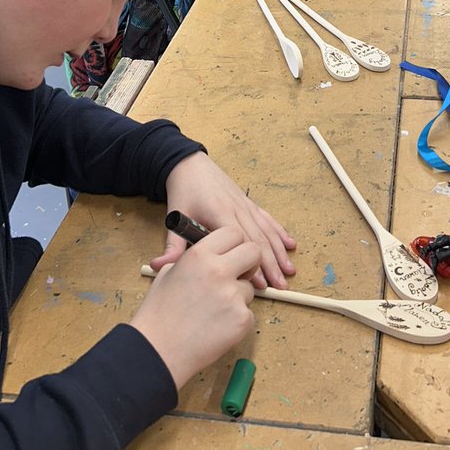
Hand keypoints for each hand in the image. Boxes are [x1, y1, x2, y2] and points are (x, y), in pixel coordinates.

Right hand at [133, 226, 258, 388]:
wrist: (157, 350)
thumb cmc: (159, 313)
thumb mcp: (168, 273)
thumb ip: (192, 258)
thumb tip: (207, 253)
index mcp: (200, 254)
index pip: (234, 232)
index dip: (234, 243)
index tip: (230, 253)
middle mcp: (219, 270)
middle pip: (254, 251)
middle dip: (249, 263)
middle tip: (237, 275)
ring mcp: (233, 296)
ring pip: (251, 287)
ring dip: (239, 296)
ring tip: (214, 311)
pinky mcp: (242, 320)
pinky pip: (249, 313)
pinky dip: (237, 320)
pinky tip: (216, 328)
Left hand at [151, 151, 296, 288]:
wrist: (189, 164)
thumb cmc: (182, 191)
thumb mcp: (174, 217)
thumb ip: (172, 245)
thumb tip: (159, 266)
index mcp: (220, 213)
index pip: (242, 242)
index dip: (253, 263)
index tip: (261, 284)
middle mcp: (237, 209)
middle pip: (259, 239)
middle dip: (272, 264)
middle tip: (281, 285)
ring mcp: (245, 205)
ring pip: (267, 230)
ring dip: (279, 251)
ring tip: (290, 270)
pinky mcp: (248, 202)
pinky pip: (267, 218)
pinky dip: (280, 232)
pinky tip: (291, 244)